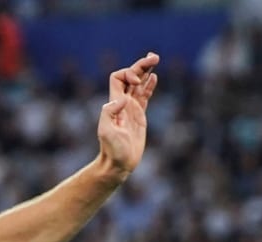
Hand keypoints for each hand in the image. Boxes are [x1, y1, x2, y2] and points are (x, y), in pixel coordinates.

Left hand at [97, 52, 158, 176]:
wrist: (118, 164)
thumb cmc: (112, 150)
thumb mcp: (106, 132)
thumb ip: (109, 113)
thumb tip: (122, 99)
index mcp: (114, 103)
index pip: (118, 77)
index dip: (128, 73)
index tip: (136, 82)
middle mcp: (122, 103)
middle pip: (130, 76)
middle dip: (141, 65)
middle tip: (154, 56)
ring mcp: (131, 108)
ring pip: (139, 84)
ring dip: (146, 71)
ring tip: (155, 59)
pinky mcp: (139, 116)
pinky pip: (144, 96)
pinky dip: (149, 85)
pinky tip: (154, 77)